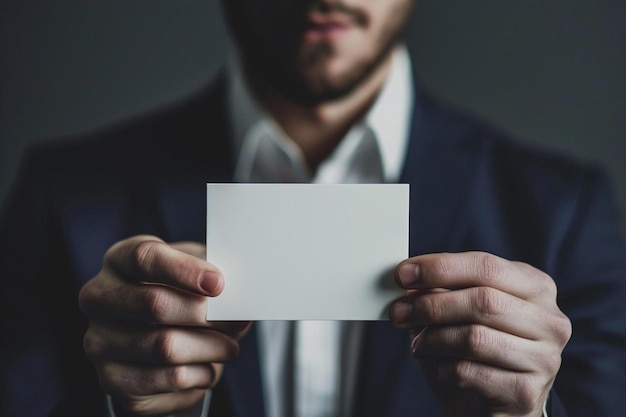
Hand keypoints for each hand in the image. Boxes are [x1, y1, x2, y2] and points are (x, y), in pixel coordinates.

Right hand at [79, 235, 249, 415]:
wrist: (157, 344)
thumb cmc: (180, 296)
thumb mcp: (194, 273)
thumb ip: (211, 274)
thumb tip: (238, 293)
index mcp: (119, 259)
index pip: (146, 258)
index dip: (185, 270)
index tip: (219, 284)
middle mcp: (98, 298)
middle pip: (156, 304)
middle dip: (206, 314)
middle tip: (238, 319)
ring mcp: (98, 341)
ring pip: (165, 346)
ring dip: (211, 347)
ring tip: (230, 346)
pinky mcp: (111, 379)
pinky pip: (167, 378)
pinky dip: (199, 373)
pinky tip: (210, 367)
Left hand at [389, 252, 571, 416]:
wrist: (490, 407)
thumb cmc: (476, 351)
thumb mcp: (460, 312)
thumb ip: (441, 291)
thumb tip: (411, 279)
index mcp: (535, 287)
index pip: (485, 266)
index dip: (440, 267)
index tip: (403, 274)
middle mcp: (550, 320)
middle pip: (482, 301)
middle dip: (431, 305)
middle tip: (399, 312)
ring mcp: (545, 358)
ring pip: (475, 338)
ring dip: (433, 339)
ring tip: (418, 344)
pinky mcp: (527, 393)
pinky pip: (471, 372)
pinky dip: (444, 369)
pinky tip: (441, 369)